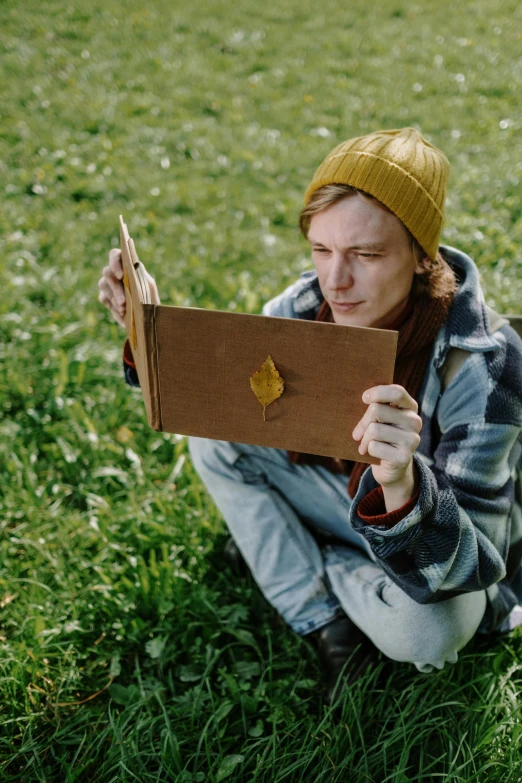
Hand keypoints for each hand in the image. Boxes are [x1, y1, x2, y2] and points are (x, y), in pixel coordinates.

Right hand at [98, 248, 160, 327]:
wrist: (146, 315)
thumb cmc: (149, 297)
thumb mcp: (149, 286)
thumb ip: (142, 276)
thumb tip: (135, 268)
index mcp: (126, 265)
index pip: (115, 255)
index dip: (114, 262)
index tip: (120, 276)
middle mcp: (114, 272)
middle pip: (107, 272)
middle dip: (116, 287)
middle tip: (123, 301)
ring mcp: (107, 283)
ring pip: (103, 284)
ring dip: (114, 297)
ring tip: (123, 309)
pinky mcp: (104, 296)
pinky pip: (104, 298)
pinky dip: (113, 306)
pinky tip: (122, 313)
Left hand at [352, 384, 421, 505]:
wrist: (392, 468)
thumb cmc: (381, 437)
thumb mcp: (381, 419)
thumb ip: (376, 407)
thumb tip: (362, 400)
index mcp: (410, 407)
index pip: (397, 392)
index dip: (377, 393)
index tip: (364, 398)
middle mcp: (414, 422)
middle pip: (377, 410)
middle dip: (363, 422)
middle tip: (358, 433)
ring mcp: (412, 440)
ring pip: (374, 430)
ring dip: (364, 439)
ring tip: (365, 445)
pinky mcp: (404, 457)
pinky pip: (374, 447)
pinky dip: (367, 450)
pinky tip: (373, 454)